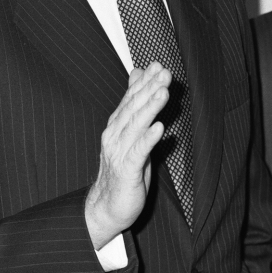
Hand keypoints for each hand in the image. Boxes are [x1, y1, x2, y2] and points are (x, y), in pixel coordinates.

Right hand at [85, 62, 170, 249]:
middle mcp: (114, 135)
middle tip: (164, 73)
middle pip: (134, 107)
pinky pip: (138, 152)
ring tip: (163, 93)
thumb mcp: (130, 135)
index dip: (144, 81)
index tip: (157, 66)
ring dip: (150, 108)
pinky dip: (148, 139)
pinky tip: (159, 128)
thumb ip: (135, 107)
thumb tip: (139, 76)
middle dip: (150, 89)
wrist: (106, 206)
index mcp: (116, 126)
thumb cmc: (123, 170)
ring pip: (136, 125)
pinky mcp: (126, 170)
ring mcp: (119, 152)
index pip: (131, 98)